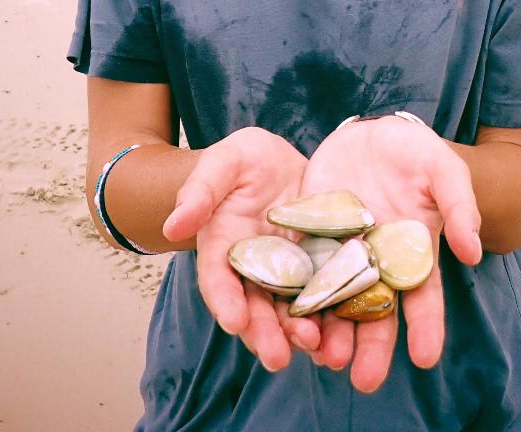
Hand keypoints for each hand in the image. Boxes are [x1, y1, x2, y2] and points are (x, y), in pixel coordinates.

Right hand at [162, 127, 319, 370]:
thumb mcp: (222, 165)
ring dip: (302, 334)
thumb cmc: (242, 162)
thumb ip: (199, 193)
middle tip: (277, 358)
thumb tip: (174, 224)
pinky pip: (328, 295)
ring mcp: (289, 273)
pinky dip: (335, 317)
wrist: (279, 163)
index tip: (234, 321)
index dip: (225, 301)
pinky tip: (346, 334)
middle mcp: (254, 270)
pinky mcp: (322, 267)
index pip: (219, 280)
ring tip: (316, 349)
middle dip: (265, 334)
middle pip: (256, 308)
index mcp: (223, 249)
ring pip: (292, 310)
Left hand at [298, 116, 481, 392]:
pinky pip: (300, 275)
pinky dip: (296, 299)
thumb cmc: (413, 152)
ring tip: (326, 358)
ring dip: (331, 333)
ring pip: (335, 303)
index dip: (425, 327)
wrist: (368, 133)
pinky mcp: (308, 241)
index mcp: (413, 254)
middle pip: (375, 313)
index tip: (425, 356)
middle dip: (371, 348)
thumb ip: (458, 206)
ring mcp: (340, 255)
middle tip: (365, 381)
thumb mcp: (443, 169)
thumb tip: (472, 253)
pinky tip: (290, 322)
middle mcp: (377, 264)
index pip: (423, 298)